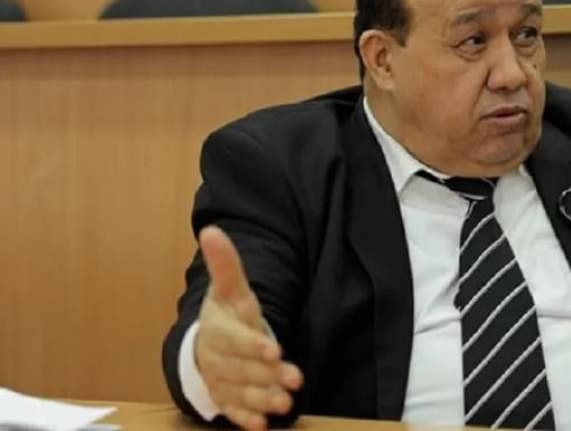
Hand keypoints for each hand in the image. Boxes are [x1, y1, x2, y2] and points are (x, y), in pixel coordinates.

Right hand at [195, 226, 303, 429]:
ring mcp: (219, 380)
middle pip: (240, 370)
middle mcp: (216, 357)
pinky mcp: (224, 399)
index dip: (252, 346)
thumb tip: (211, 229)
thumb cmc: (226, 315)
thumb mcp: (230, 290)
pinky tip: (261, 426)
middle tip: (294, 381)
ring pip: (238, 392)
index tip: (274, 351)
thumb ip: (226, 264)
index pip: (234, 339)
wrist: (206, 344)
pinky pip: (232, 411)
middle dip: (266, 376)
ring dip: (261, 399)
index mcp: (217, 329)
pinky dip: (246, 418)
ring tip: (286, 404)